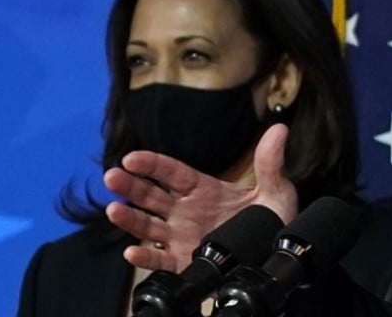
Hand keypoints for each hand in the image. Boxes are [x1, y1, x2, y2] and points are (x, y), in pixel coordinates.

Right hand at [102, 123, 298, 272]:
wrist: (278, 254)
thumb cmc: (272, 219)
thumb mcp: (276, 190)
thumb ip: (270, 162)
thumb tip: (280, 129)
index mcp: (204, 190)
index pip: (172, 173)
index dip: (152, 164)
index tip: (131, 158)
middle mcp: (187, 212)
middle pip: (152, 196)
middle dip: (130, 186)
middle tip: (111, 177)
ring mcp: (183, 237)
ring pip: (149, 227)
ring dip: (129, 219)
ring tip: (113, 211)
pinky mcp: (185, 263)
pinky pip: (160, 261)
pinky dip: (145, 259)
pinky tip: (132, 253)